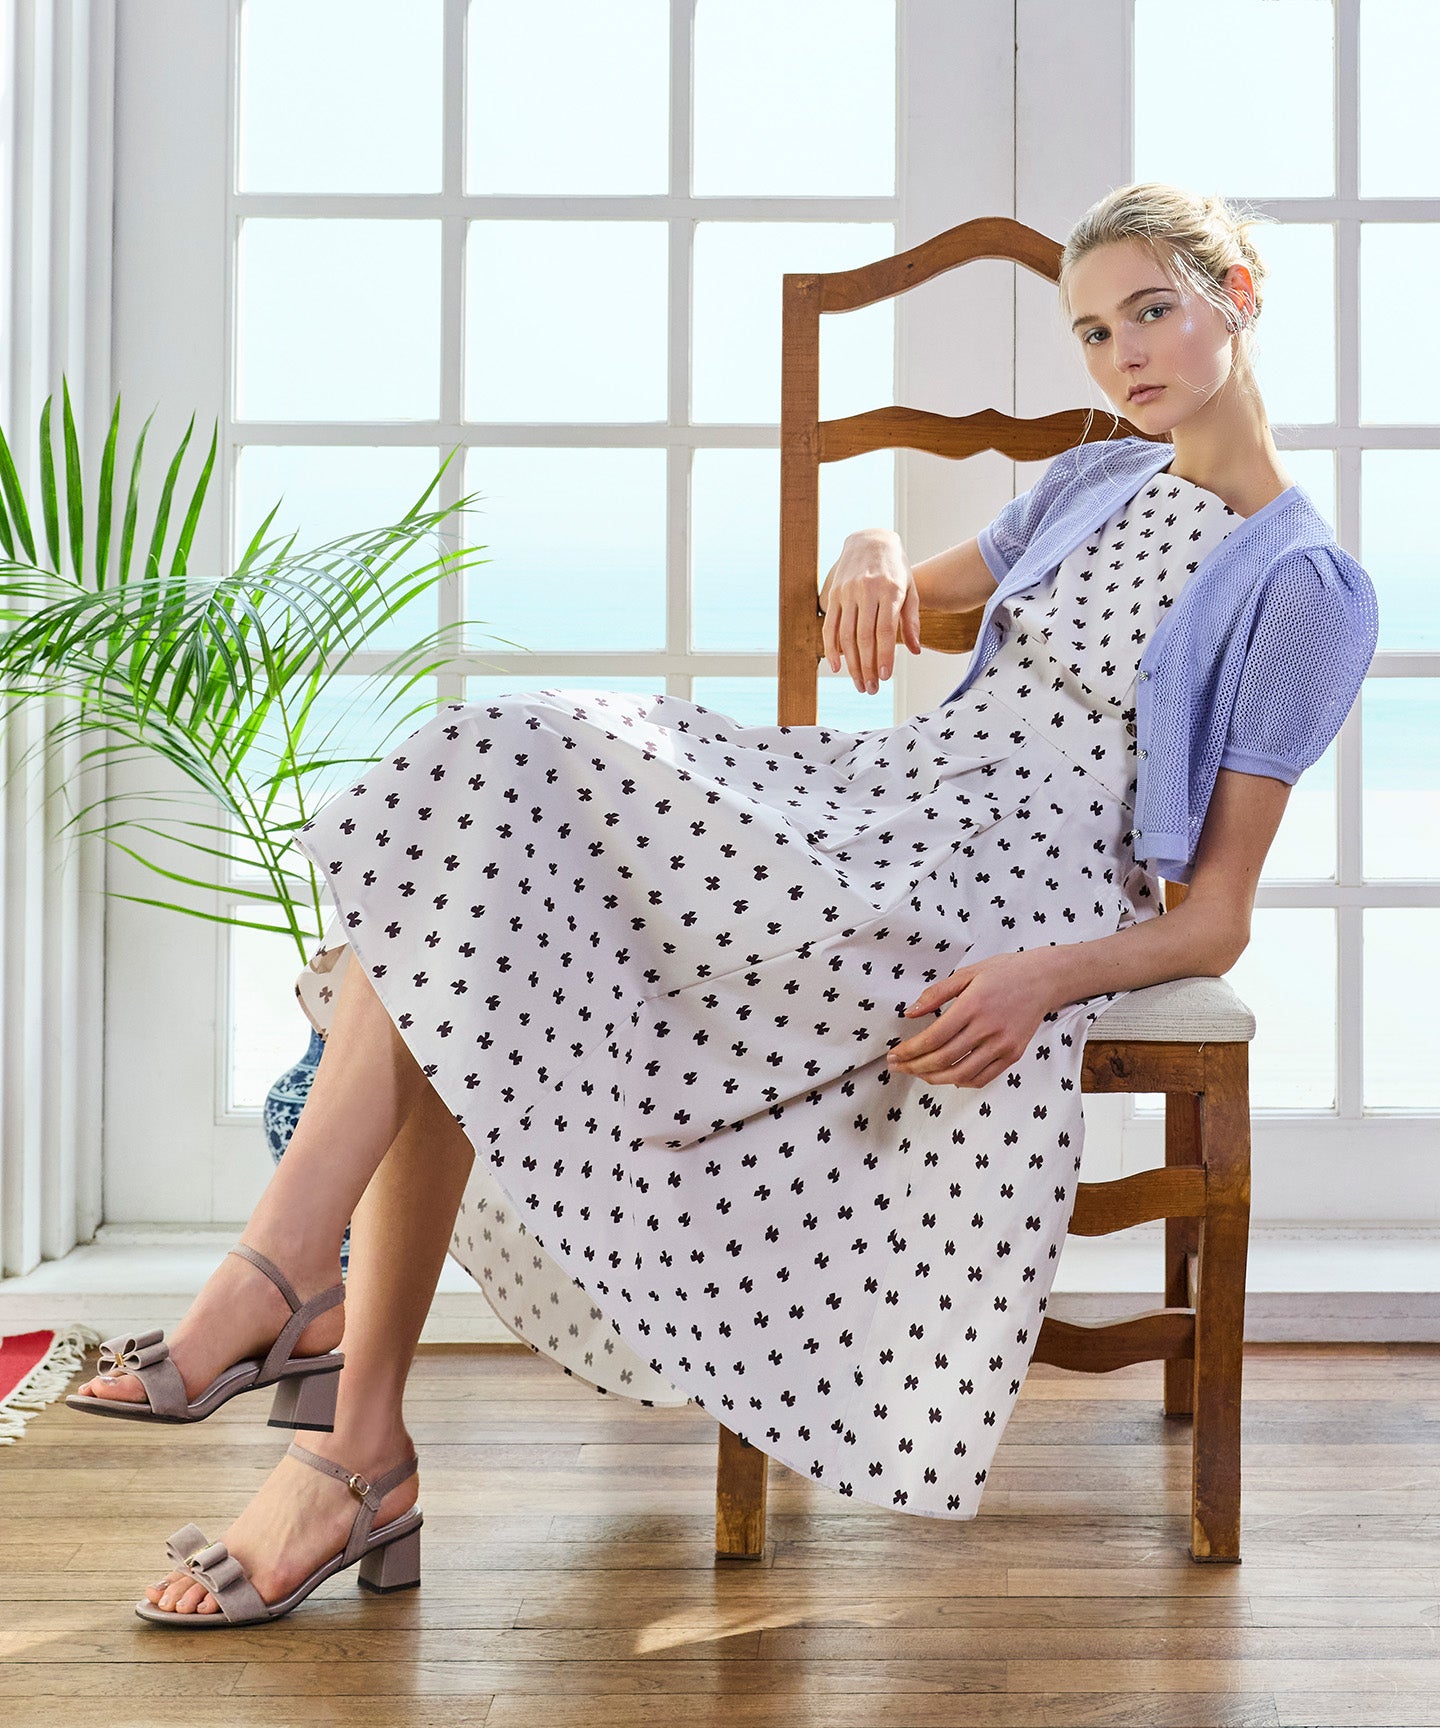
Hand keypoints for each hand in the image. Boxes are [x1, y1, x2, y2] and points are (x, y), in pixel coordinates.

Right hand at [818, 529, 921, 693]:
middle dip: (867, 667)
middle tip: (872, 689)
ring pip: (847, 635)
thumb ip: (911, 620)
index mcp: (890, 590)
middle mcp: (867, 591)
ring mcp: (848, 592)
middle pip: (865, 637)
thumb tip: (915, 651)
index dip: (884, 655)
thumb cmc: (895, 567)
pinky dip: (832, 648)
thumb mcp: (910, 588)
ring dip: (852, 664)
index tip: (884, 677)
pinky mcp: (834, 594)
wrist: (870, 539)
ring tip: (860, 683)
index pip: (885, 630)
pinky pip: (830, 626)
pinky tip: (837, 666)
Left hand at [886, 950, 1057, 1089]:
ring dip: (934, 1078)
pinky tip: (947, 1076)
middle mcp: (988, 1028)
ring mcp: (1003, 1045)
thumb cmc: (1004, 972)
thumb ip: (936, 993)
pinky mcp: (1013, 1055)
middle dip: (915, 1066)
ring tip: (917, 1073)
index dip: (910, 1050)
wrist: (1044, 979)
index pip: (934, 1037)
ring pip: (961, 1073)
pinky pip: (983, 1078)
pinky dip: (961, 1081)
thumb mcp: (967, 973)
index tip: (894, 1054)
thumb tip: (909, 1012)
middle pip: (944, 1058)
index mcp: (973, 1005)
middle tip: (898, 1066)